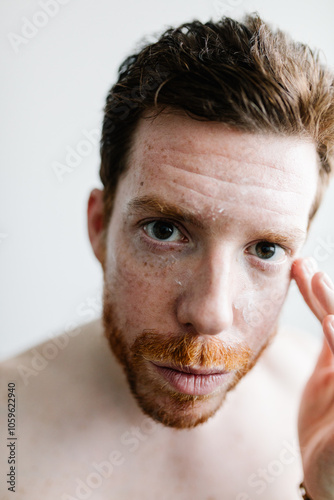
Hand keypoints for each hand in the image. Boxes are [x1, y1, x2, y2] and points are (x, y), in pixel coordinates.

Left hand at [292, 257, 333, 499]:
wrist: (327, 476)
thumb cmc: (329, 426)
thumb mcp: (330, 377)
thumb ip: (331, 344)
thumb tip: (321, 302)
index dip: (323, 294)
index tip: (301, 267)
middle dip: (331, 297)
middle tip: (310, 270)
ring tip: (319, 283)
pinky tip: (332, 324)